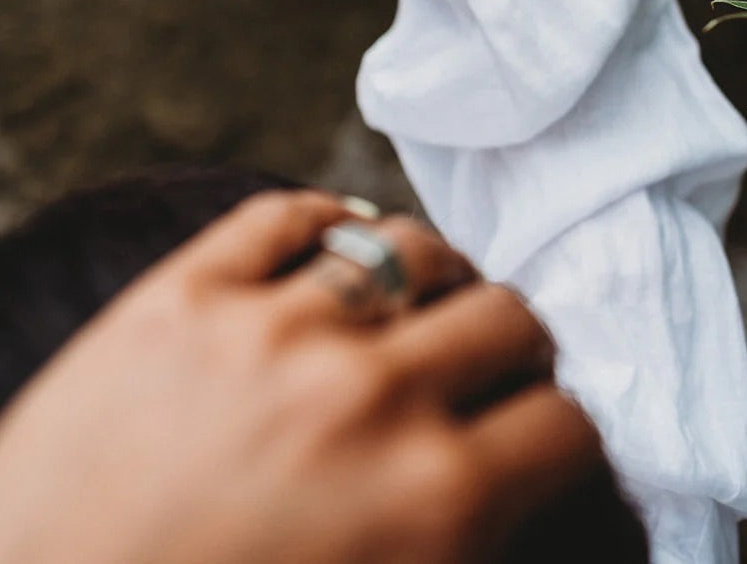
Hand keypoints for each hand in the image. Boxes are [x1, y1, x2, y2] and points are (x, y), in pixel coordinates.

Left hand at [0, 191, 619, 563]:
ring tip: (420, 295)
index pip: (564, 422)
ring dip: (433, 271)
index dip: (565, 426)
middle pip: (502, 316)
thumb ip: (458, 551)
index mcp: (430, 501)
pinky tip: (336, 240)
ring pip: (403, 247)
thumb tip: (505, 496)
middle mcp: (364, 395)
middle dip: (516, 342)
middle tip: (490, 360)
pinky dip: (326, 219)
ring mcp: (268, 329)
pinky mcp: (181, 294)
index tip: (543, 426)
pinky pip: (284, 216)